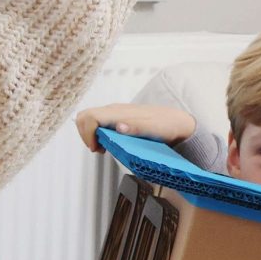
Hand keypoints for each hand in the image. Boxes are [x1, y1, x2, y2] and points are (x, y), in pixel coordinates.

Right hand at [77, 102, 196, 151]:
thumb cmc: (166, 125)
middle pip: (84, 116)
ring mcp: (115, 113)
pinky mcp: (117, 117)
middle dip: (84, 134)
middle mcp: (114, 110)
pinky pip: (97, 123)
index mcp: (119, 113)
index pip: (89, 117)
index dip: (87, 134)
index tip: (96, 148)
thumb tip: (119, 127)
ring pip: (89, 119)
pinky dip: (96, 135)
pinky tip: (107, 144)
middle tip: (96, 149)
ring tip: (101, 148)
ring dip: (89, 135)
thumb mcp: (153, 130)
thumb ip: (135, 128)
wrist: (176, 121)